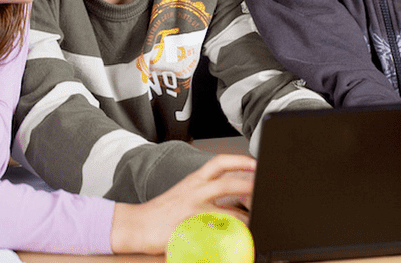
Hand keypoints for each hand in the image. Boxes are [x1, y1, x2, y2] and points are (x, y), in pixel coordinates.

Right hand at [108, 153, 256, 253]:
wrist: (136, 224)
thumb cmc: (163, 210)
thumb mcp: (185, 192)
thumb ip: (209, 193)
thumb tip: (237, 199)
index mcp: (193, 181)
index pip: (219, 162)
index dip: (239, 160)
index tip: (256, 163)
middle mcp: (194, 192)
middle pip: (226, 184)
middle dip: (248, 188)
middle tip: (263, 194)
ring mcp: (192, 212)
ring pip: (226, 212)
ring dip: (245, 218)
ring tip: (255, 222)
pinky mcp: (188, 231)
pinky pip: (214, 235)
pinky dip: (227, 238)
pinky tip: (237, 240)